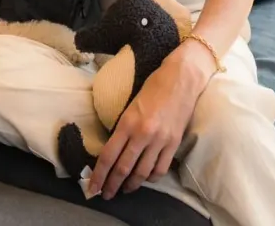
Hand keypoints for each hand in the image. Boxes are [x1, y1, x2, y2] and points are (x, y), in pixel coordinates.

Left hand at [87, 56, 202, 199]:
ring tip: (124, 190)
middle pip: (123, 168)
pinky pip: (160, 169)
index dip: (99, 175)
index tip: (93, 187)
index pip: (108, 156)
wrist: (181, 79)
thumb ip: (123, 128)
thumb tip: (114, 151)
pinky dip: (151, 178)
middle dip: (112, 185)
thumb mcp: (130, 105)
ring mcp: (160, 141)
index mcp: (127, 122)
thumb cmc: (153, 87)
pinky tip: (146, 179)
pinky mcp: (174, 144)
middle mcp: (142, 134)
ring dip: (131, 185)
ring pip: (142, 173)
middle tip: (106, 195)